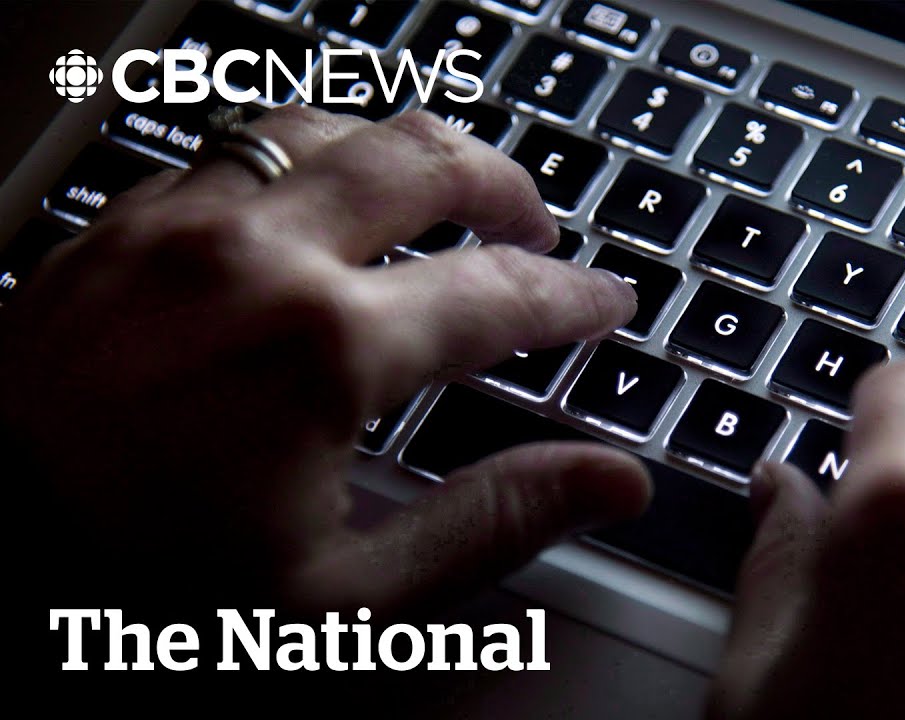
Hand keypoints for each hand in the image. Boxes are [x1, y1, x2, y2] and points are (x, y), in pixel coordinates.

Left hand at [1, 106, 649, 613]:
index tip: (606, 304)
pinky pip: (229, 152)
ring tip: (438, 196)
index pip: (497, 293)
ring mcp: (168, 228)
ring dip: (401, 155)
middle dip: (505, 187)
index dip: (572, 297)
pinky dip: (301, 164)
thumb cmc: (144, 606)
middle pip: (422, 160)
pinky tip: (315, 209)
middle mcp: (249, 257)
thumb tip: (612, 481)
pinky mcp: (109, 231)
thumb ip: (491, 523)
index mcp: (320, 348)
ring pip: (324, 128)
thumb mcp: (344, 602)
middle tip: (537, 228)